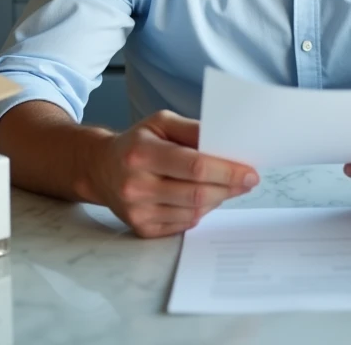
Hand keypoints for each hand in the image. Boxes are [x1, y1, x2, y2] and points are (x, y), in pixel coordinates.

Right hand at [91, 110, 258, 237]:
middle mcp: (136, 184)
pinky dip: (200, 212)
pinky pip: (184, 224)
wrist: (100, 168)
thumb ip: (193, 130)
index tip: (250, 172)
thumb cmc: (137, 142)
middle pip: (197, 193)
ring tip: (226, 186)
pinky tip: (203, 198)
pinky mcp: (141, 228)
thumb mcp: (161, 122)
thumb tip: (227, 143)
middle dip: (230, 187)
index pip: (195, 166)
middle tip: (248, 181)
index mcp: (142, 152)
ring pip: (194, 212)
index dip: (227, 171)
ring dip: (218, 199)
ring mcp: (137, 211)